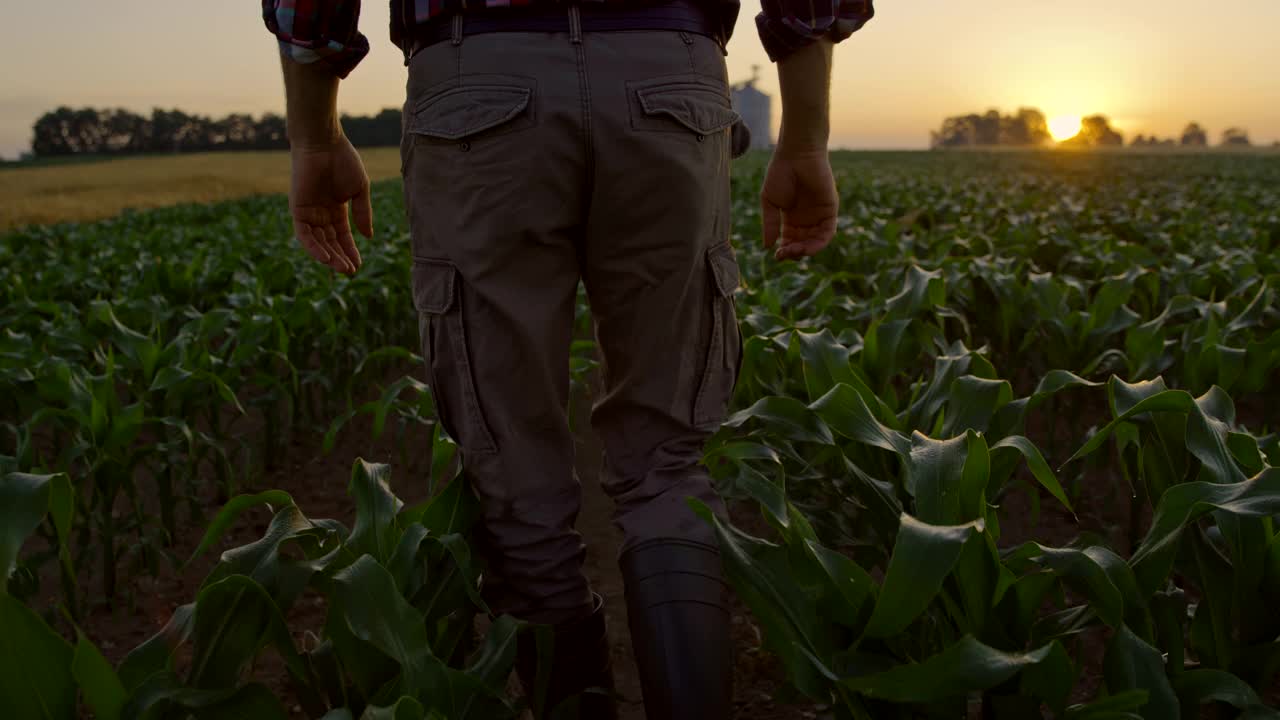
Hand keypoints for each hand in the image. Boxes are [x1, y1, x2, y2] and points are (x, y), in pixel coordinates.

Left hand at [289, 135, 371, 275]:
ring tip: (341, 268)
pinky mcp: (297, 209)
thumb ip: (362, 213)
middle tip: (350, 272)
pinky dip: (313, 247)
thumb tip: (369, 237)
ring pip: (317, 242)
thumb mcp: (359, 190)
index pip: (343, 236)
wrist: (324, 143)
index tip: (359, 265)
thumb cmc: (344, 161)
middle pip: (330, 242)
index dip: (350, 250)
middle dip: (340, 257)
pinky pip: (304, 234)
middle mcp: (320, 213)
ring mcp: (308, 212)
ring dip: (328, 256)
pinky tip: (325, 257)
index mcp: (336, 209)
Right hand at [760, 146, 838, 260]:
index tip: (776, 256)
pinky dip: (819, 243)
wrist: (797, 155)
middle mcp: (806, 219)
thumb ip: (770, 223)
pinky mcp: (830, 210)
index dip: (784, 251)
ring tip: (795, 251)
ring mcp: (819, 215)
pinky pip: (828, 232)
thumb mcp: (770, 201)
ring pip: (815, 241)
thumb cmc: (781, 173)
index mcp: (791, 218)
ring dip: (806, 251)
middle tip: (784, 254)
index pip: (790, 241)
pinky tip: (807, 247)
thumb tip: (767, 246)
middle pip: (803, 244)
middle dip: (794, 253)